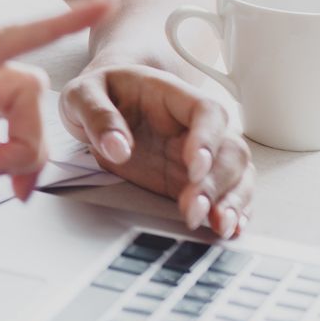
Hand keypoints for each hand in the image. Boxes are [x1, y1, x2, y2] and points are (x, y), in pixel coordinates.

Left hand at [60, 62, 255, 237]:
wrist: (103, 102)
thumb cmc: (100, 91)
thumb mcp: (83, 94)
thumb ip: (98, 116)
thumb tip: (118, 148)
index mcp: (172, 95)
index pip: (207, 112)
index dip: (208, 139)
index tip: (193, 166)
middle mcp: (195, 125)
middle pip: (229, 149)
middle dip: (216, 182)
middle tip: (193, 208)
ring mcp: (199, 152)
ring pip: (236, 173)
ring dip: (232, 201)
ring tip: (218, 226)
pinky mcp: (193, 178)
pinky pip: (227, 191)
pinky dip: (234, 210)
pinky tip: (229, 229)